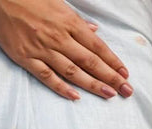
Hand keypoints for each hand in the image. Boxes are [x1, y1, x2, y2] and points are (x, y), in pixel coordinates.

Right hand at [0, 0, 132, 100]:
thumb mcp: (58, 3)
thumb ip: (77, 21)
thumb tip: (94, 30)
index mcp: (68, 22)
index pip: (97, 45)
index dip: (113, 61)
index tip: (125, 74)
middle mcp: (59, 37)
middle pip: (89, 61)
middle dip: (110, 76)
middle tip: (126, 91)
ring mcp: (42, 49)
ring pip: (72, 71)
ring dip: (92, 85)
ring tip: (108, 95)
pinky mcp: (26, 58)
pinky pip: (47, 76)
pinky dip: (61, 87)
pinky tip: (75, 97)